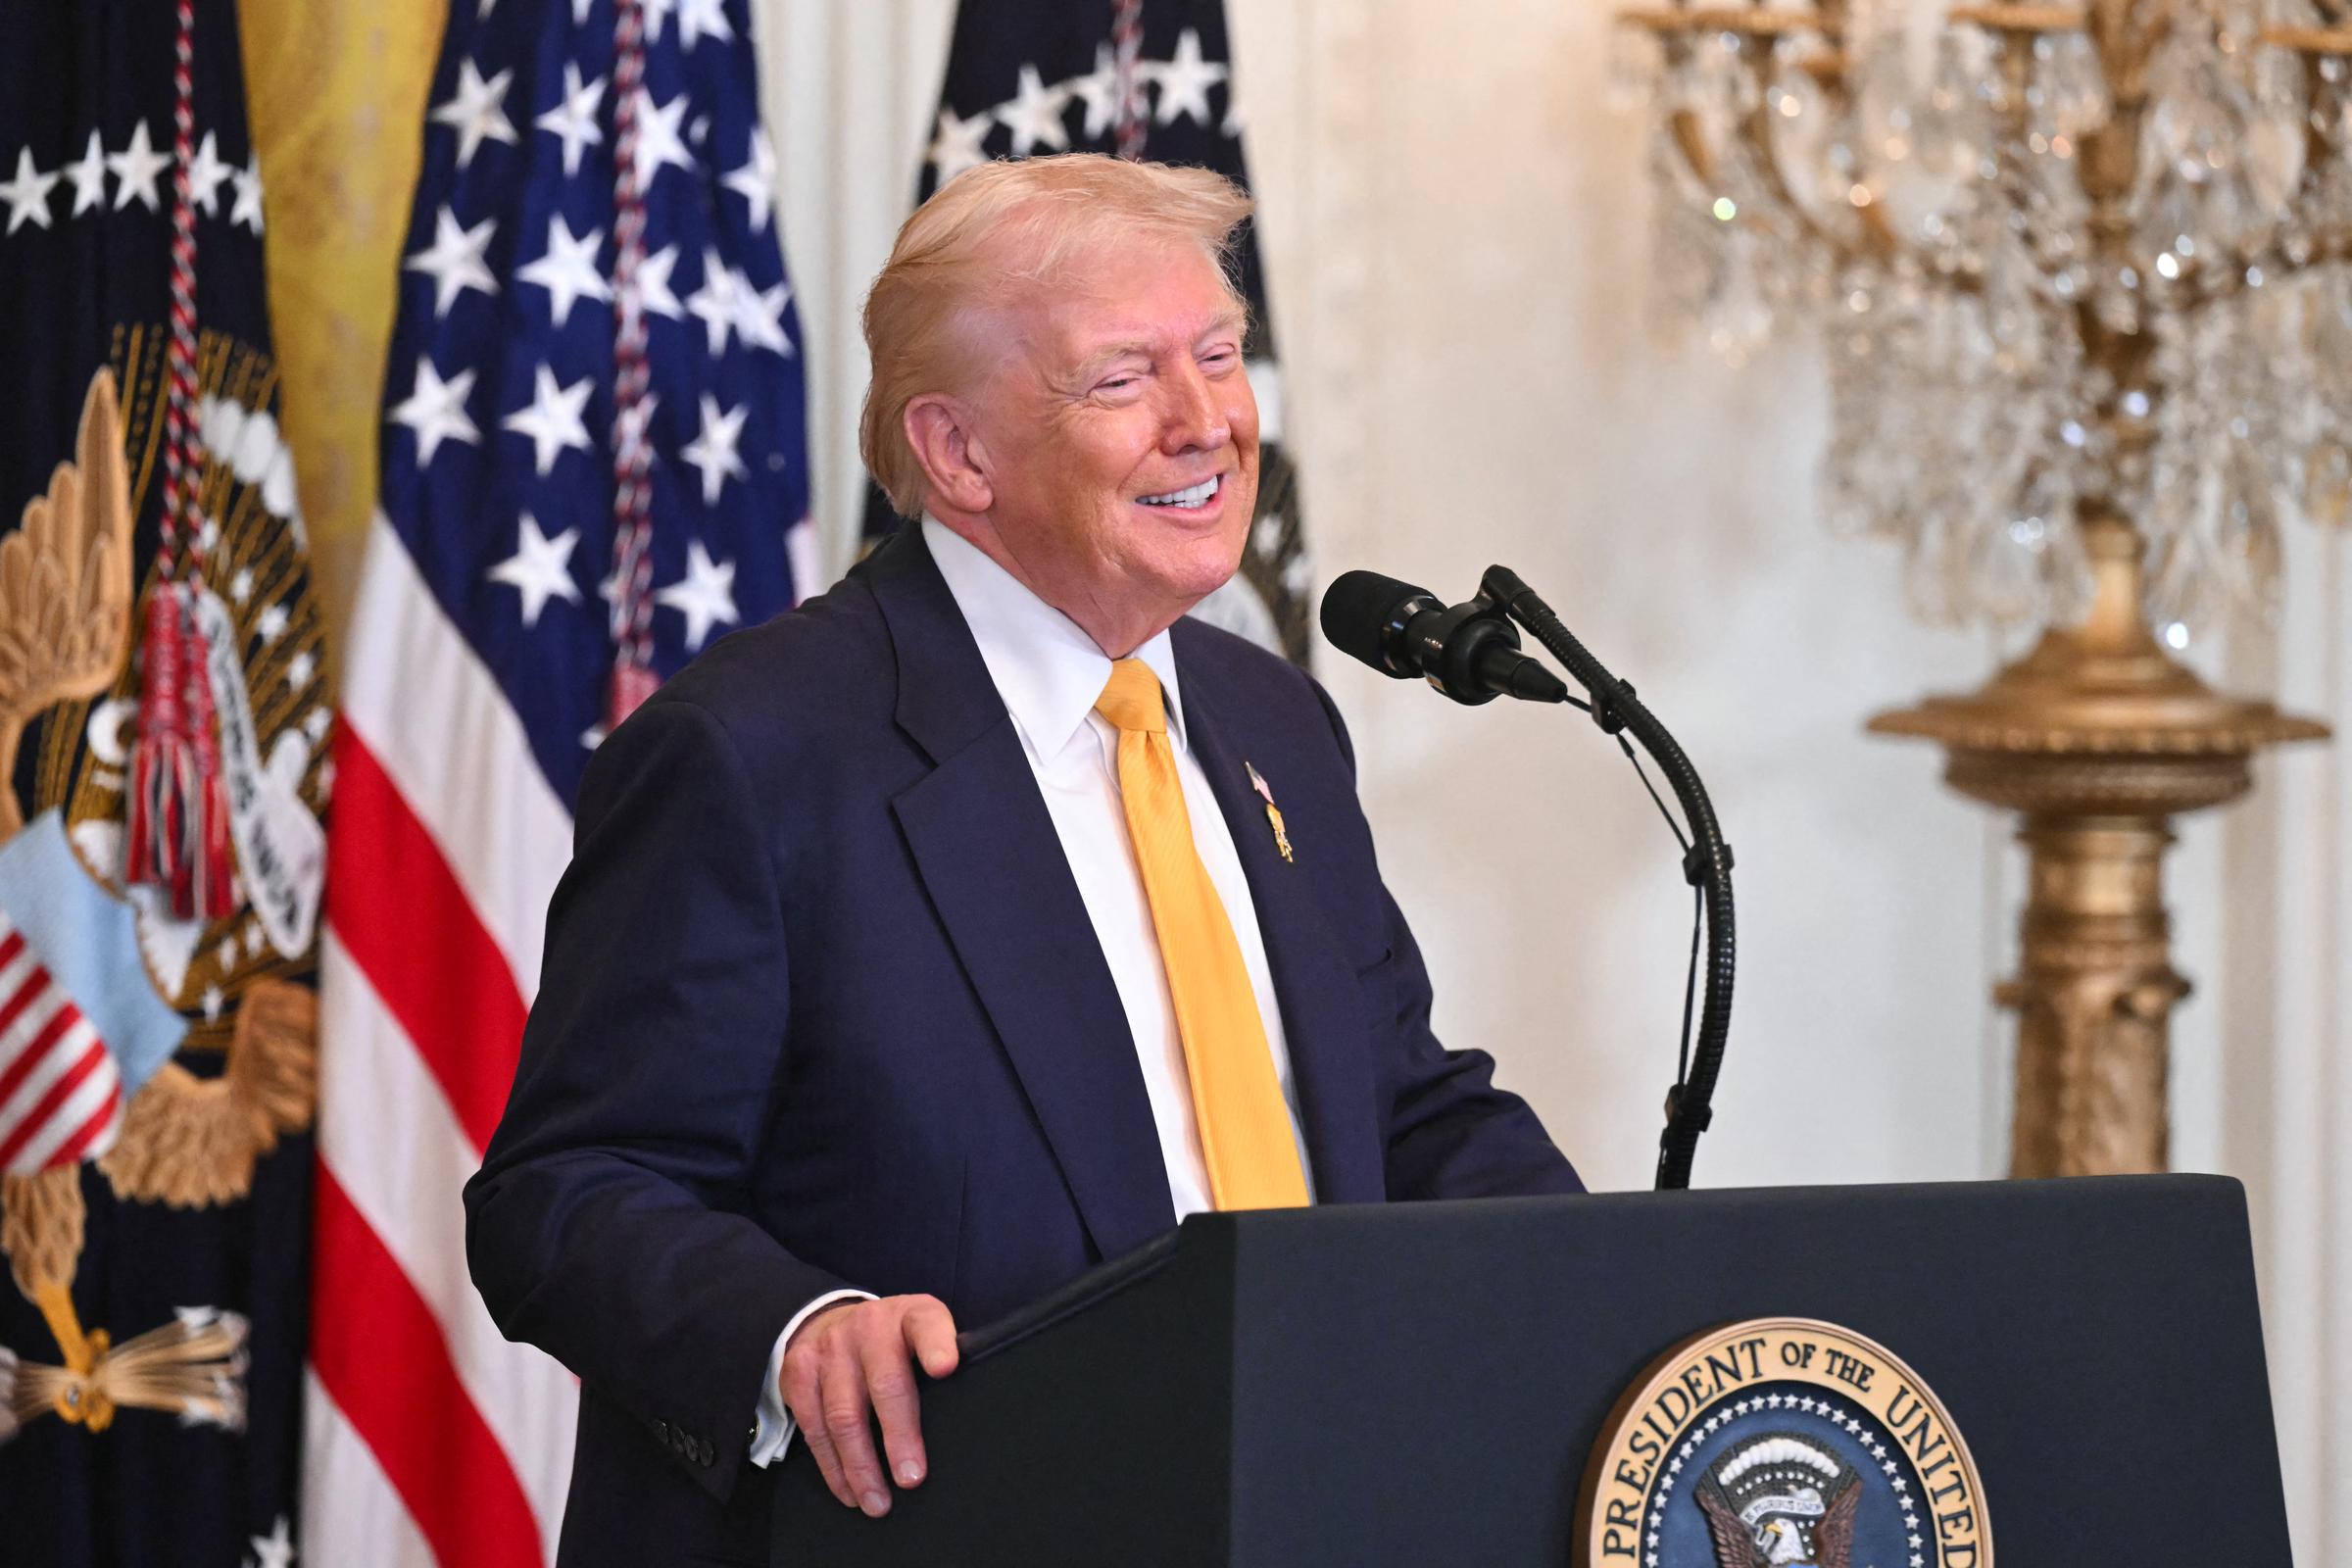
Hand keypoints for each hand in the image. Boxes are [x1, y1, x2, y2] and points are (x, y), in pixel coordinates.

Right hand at [779, 1293, 958, 1515]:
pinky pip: (814, 1428)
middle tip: (912, 1479)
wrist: (832, 1321)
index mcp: (909, 1316)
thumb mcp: (923, 1333)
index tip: (946, 1368)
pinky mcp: (798, 1373)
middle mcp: (868, 1327)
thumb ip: (942, 1359)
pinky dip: (832, 1467)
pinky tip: (848, 1490)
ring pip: (843, 1415)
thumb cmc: (893, 1340)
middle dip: (899, 1436)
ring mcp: (829, 1349)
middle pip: (885, 1384)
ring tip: (879, 1502)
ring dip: (861, 1466)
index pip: (926, 1324)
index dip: (936, 1344)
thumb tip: (968, 1416)